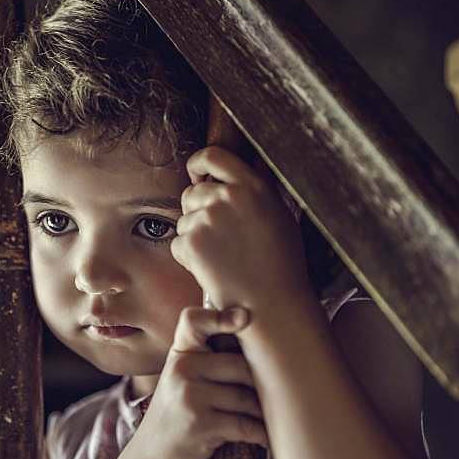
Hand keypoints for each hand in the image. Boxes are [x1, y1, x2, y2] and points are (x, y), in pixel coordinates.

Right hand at [127, 306, 267, 458]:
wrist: (151, 458)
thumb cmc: (177, 415)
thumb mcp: (182, 380)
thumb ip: (208, 359)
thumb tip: (265, 344)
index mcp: (180, 354)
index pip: (193, 321)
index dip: (219, 316)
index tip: (244, 317)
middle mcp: (182, 369)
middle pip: (241, 366)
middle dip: (263, 385)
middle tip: (281, 396)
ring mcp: (190, 396)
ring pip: (247, 398)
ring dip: (265, 414)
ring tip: (274, 421)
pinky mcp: (200, 425)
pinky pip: (246, 425)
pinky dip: (261, 435)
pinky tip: (267, 440)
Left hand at [171, 146, 309, 311]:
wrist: (271, 303)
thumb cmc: (280, 266)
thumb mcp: (279, 217)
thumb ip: (253, 195)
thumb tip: (229, 183)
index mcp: (254, 186)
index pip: (214, 156)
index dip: (198, 164)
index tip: (196, 175)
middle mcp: (229, 197)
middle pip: (192, 193)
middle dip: (195, 212)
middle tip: (215, 238)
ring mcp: (208, 218)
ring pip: (183, 220)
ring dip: (193, 237)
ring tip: (220, 258)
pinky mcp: (192, 242)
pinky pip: (178, 244)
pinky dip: (188, 258)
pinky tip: (211, 270)